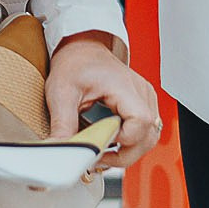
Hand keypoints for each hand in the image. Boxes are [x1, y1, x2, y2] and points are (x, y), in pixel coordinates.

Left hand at [45, 33, 160, 170]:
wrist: (81, 49)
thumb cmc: (75, 64)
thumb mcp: (62, 93)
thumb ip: (62, 124)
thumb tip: (59, 150)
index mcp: (123, 86)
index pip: (141, 121)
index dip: (124, 140)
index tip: (102, 144)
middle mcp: (140, 92)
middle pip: (149, 135)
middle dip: (125, 154)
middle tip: (99, 158)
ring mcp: (144, 98)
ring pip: (149, 137)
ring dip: (128, 151)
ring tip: (104, 152)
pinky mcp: (142, 104)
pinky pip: (144, 131)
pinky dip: (130, 143)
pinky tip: (111, 143)